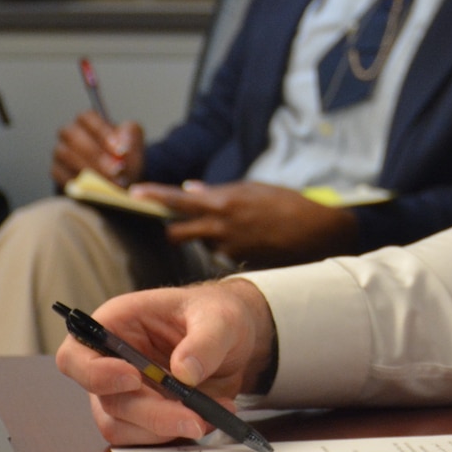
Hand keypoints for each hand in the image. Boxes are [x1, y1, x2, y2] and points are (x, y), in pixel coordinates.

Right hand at [51, 112, 144, 187]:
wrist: (118, 179)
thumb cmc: (125, 156)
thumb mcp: (133, 142)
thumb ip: (131, 137)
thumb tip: (122, 143)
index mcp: (87, 120)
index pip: (87, 117)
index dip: (102, 132)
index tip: (119, 149)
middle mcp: (69, 133)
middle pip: (73, 136)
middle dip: (96, 153)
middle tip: (116, 169)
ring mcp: (60, 152)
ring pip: (66, 155)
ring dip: (89, 169)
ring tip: (110, 182)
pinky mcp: (56, 171)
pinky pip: (62, 174)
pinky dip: (80, 183)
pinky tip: (96, 189)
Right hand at [55, 280, 274, 446]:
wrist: (237, 335)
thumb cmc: (216, 313)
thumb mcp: (220, 317)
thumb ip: (206, 340)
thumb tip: (185, 372)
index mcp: (115, 325)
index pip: (76, 355)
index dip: (95, 373)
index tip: (133, 378)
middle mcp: (112, 362)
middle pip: (106, 401)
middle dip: (150, 414)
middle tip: (192, 418)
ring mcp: (126, 393)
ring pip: (123, 428)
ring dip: (164, 430)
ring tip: (208, 416)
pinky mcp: (146, 415)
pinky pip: (147, 438)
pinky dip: (176, 435)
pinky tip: (208, 419)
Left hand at [129, 180, 359, 265]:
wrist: (318, 233)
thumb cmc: (289, 204)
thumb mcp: (254, 189)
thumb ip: (220, 191)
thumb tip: (191, 188)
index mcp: (223, 202)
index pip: (177, 200)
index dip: (154, 196)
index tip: (133, 193)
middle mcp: (220, 227)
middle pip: (176, 233)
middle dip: (173, 229)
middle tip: (176, 223)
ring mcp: (228, 248)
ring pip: (202, 243)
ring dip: (208, 237)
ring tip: (236, 227)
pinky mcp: (237, 263)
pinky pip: (222, 254)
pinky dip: (228, 247)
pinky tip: (249, 240)